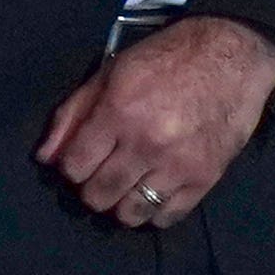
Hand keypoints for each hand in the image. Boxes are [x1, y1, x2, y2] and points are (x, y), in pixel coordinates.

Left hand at [36, 16, 274, 227]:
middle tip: (98, 176)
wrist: (228, 58)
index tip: (77, 161)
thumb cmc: (163, 60)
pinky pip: (168, 216)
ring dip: (119, 205)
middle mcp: (146, 144)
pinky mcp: (205, 179)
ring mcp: (178, 165)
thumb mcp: (109, 74)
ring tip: (123, 187)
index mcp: (118, 113)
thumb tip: (45, 157)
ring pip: (131, 212)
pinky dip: (153, 212)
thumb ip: (73, 115)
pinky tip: (150, 193)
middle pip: (99, 194)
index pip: (75, 165)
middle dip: (90, 189)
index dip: (69, 167)